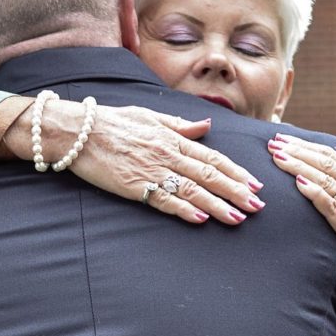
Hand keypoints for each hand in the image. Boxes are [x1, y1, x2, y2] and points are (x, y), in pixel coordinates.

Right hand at [0, 97, 265, 225]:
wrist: (76, 132)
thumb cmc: (110, 122)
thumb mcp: (149, 116)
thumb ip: (179, 126)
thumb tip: (205, 127)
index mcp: (172, 138)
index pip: (212, 157)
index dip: (236, 172)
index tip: (255, 184)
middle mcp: (167, 154)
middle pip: (209, 175)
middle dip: (236, 191)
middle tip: (258, 205)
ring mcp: (151, 171)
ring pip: (192, 190)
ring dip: (218, 205)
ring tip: (239, 217)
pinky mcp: (135, 186)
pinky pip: (164, 200)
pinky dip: (185, 210)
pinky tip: (202, 219)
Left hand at [268, 136, 335, 311]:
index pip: (332, 155)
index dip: (305, 145)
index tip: (282, 138)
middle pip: (326, 163)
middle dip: (297, 151)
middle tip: (273, 143)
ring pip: (327, 180)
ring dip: (299, 167)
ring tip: (278, 158)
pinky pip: (333, 208)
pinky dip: (315, 193)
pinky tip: (299, 184)